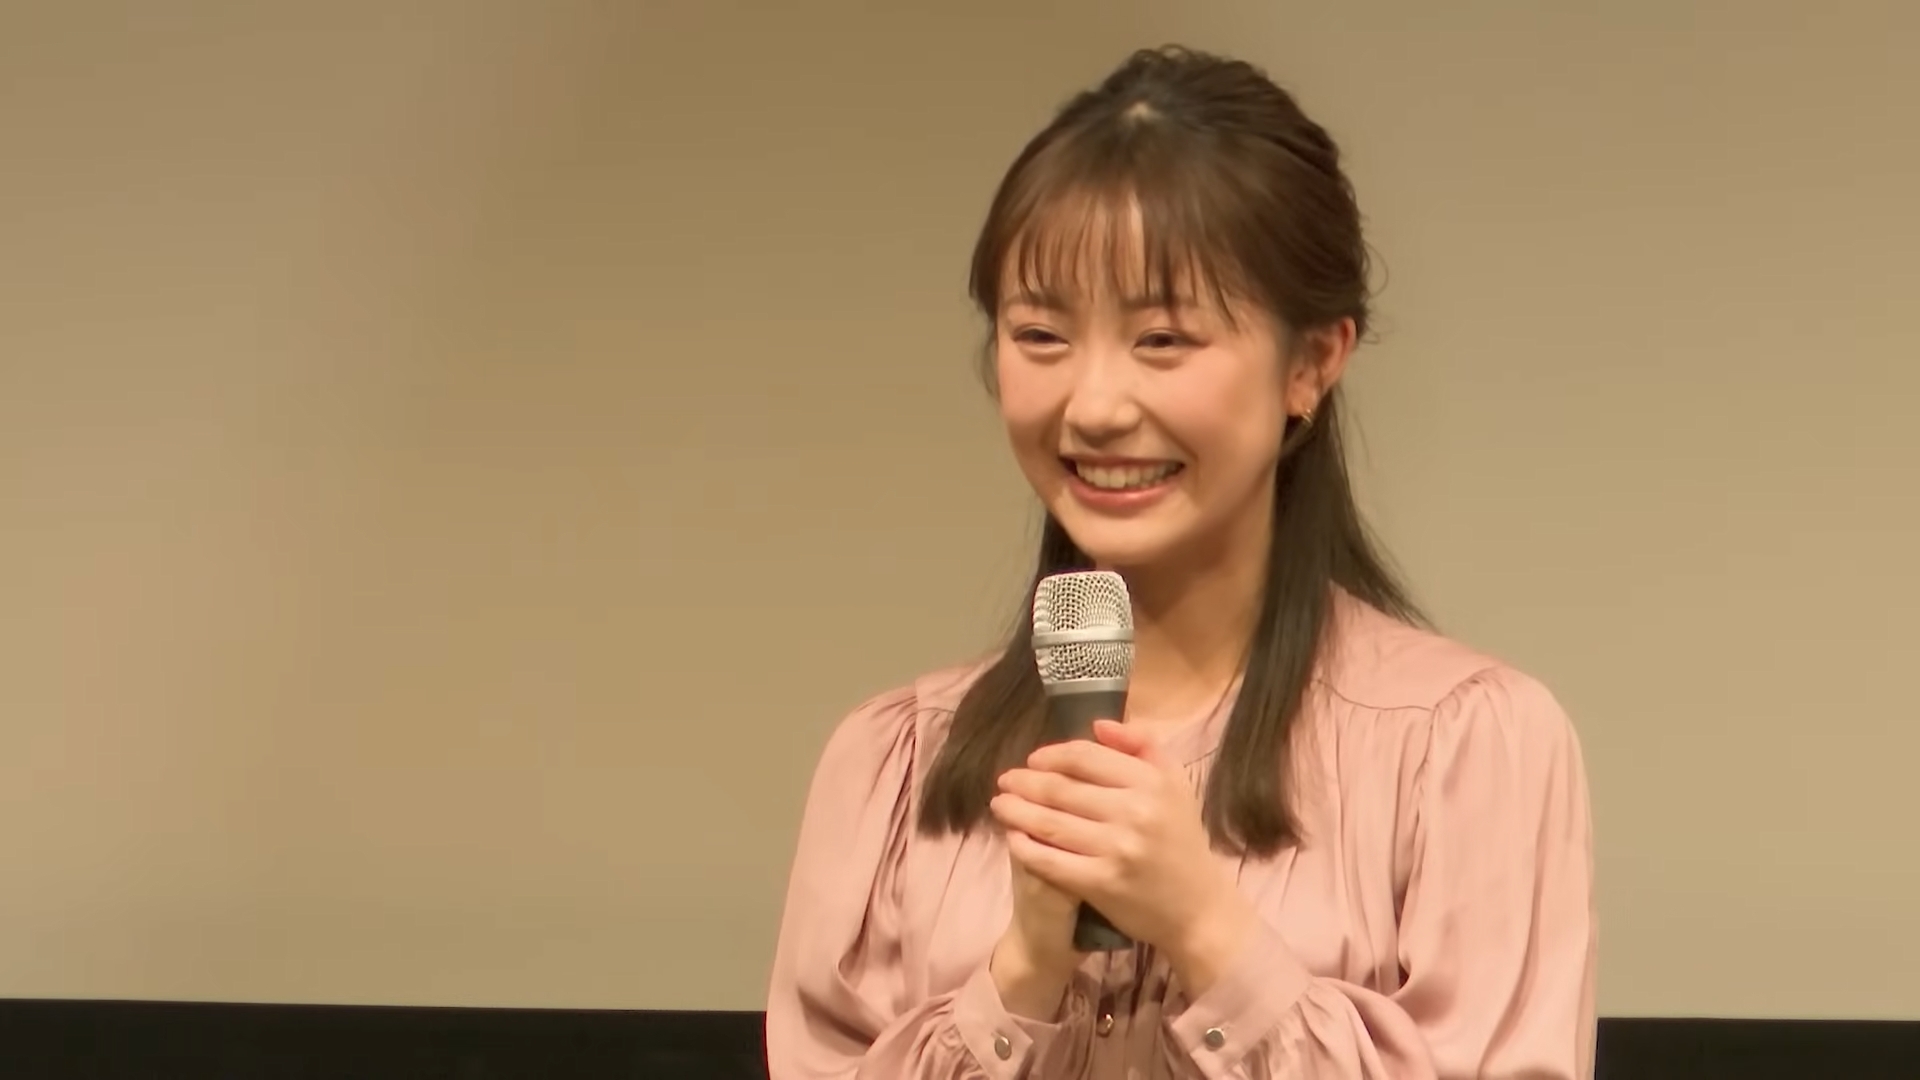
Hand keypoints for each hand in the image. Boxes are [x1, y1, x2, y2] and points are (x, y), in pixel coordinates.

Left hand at [989, 721, 1258, 991]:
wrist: (1199, 908)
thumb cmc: (1183, 841)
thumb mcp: (1176, 784)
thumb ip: (1142, 746)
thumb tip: (1097, 725)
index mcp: (1152, 782)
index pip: (1086, 757)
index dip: (1051, 755)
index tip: (1033, 760)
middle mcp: (1135, 811)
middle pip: (1062, 788)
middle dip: (1025, 782)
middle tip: (1005, 780)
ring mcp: (1116, 848)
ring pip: (1050, 822)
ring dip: (1016, 811)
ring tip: (999, 805)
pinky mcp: (1102, 883)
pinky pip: (1050, 860)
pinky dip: (1025, 847)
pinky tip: (1012, 838)